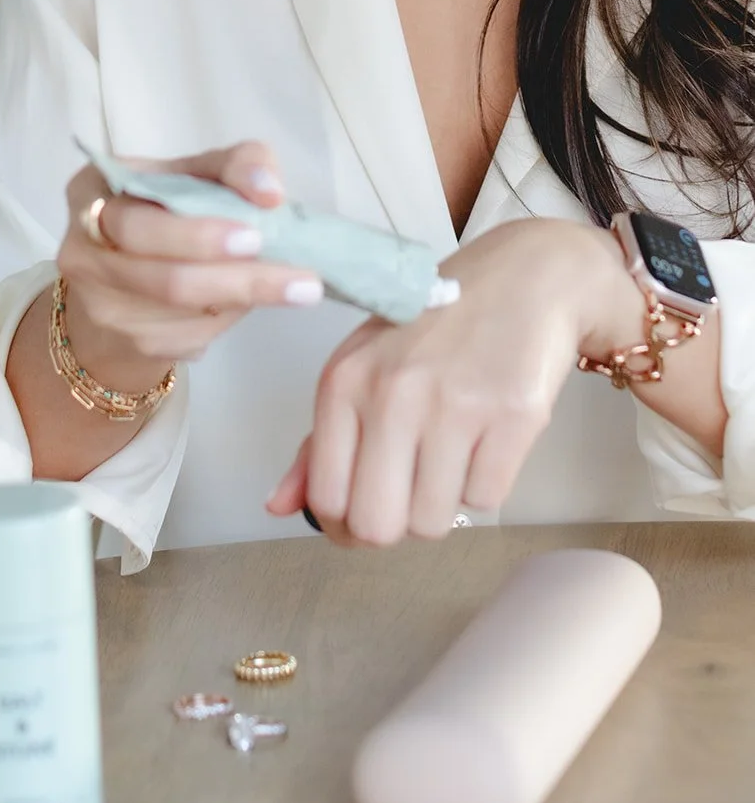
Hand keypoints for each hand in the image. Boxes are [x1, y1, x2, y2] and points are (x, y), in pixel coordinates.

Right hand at [57, 142, 324, 385]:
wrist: (124, 276)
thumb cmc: (167, 212)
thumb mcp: (196, 172)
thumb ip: (237, 164)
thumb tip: (270, 192)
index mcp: (91, 191)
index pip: (140, 218)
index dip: (197, 233)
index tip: (257, 233)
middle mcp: (82, 249)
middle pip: (163, 277)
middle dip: (236, 278)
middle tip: (299, 279)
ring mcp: (97, 303)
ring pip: (182, 314)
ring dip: (243, 300)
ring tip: (291, 288)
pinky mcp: (121, 340)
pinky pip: (184, 338)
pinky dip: (224, 322)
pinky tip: (242, 304)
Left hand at [267, 219, 641, 545]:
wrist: (526, 275)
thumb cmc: (436, 324)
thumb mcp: (363, 366)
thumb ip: (319, 441)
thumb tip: (277, 507)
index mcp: (343, 382)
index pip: (326, 499)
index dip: (347, 525)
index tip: (370, 508)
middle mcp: (391, 393)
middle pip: (376, 527)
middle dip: (396, 526)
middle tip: (413, 492)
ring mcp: (454, 404)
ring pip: (433, 523)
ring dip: (444, 504)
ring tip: (453, 456)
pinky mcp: (513, 415)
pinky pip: (486, 500)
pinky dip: (487, 484)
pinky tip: (486, 440)